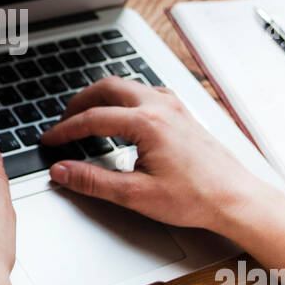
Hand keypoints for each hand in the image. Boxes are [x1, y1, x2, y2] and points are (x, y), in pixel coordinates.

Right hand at [38, 77, 284, 235]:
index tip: (50, 140)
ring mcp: (173, 107)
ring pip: (128, 86)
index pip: (92, 118)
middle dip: (80, 102)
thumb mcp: (135, 194)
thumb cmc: (196, 197)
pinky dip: (125, 99)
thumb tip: (63, 171)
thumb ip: (93, 181)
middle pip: (107, 88)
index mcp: (146, 123)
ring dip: (102, 97)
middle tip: (63, 120)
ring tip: (86, 115)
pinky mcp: (182, 114)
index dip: (65, 130)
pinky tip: (123, 115)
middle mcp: (160, 107)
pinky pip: (146, 93)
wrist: (235, 199)